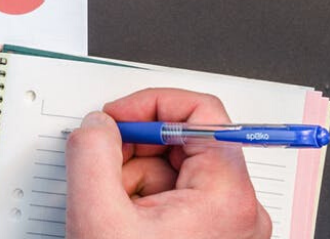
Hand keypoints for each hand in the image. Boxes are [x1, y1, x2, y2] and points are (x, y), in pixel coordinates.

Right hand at [65, 88, 270, 238]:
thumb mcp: (98, 214)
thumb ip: (91, 153)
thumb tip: (97, 124)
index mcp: (227, 198)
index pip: (203, 113)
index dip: (152, 103)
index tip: (117, 116)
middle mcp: (237, 210)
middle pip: (184, 142)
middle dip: (134, 151)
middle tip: (102, 168)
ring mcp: (224, 228)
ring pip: (173, 171)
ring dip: (132, 179)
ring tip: (112, 212)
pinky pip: (173, 199)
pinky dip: (140, 202)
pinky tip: (122, 225)